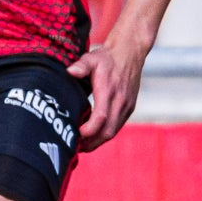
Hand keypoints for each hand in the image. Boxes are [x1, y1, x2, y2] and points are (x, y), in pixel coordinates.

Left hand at [65, 30, 150, 151]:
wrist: (130, 52)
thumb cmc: (107, 57)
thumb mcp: (92, 58)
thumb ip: (81, 65)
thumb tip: (70, 71)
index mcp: (109, 91)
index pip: (101, 118)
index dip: (89, 130)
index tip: (76, 134)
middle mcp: (120, 101)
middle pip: (108, 131)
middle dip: (92, 142)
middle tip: (75, 147)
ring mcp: (126, 106)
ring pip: (113, 131)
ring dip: (98, 141)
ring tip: (82, 145)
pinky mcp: (129, 107)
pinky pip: (117, 126)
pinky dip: (105, 134)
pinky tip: (93, 136)